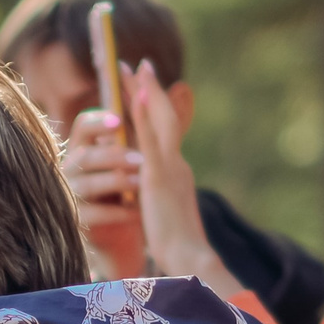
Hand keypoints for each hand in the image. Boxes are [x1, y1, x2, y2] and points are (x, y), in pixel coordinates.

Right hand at [60, 108, 148, 281]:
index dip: (98, 121)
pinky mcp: (78, 221)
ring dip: (117, 182)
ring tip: (142, 185)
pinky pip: (92, 214)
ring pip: (86, 185)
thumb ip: (148, 123)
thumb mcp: (142, 154)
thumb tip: (171, 85)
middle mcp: (73, 169)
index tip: (119, 119)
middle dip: (113, 155)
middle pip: (83, 155)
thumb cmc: (132, 189)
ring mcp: (72, 195)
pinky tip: (136, 212)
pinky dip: (116, 212)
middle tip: (141, 159)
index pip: (83, 125)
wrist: (124, 234)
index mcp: (87, 147)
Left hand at [125, 60, 244, 301]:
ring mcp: (169, 167)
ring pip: (159, 121)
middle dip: (148, 90)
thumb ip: (155, 199)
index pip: (162, 132)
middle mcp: (175, 164)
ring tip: (133, 67)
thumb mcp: (162, 215)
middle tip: (135, 64)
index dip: (152, 109)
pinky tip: (135, 94)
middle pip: (162, 118)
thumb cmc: (177, 247)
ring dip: (146, 92)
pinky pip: (151, 139)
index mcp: (174, 172)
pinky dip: (144, 115)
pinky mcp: (159, 176)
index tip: (141, 85)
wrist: (191, 259)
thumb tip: (144, 195)